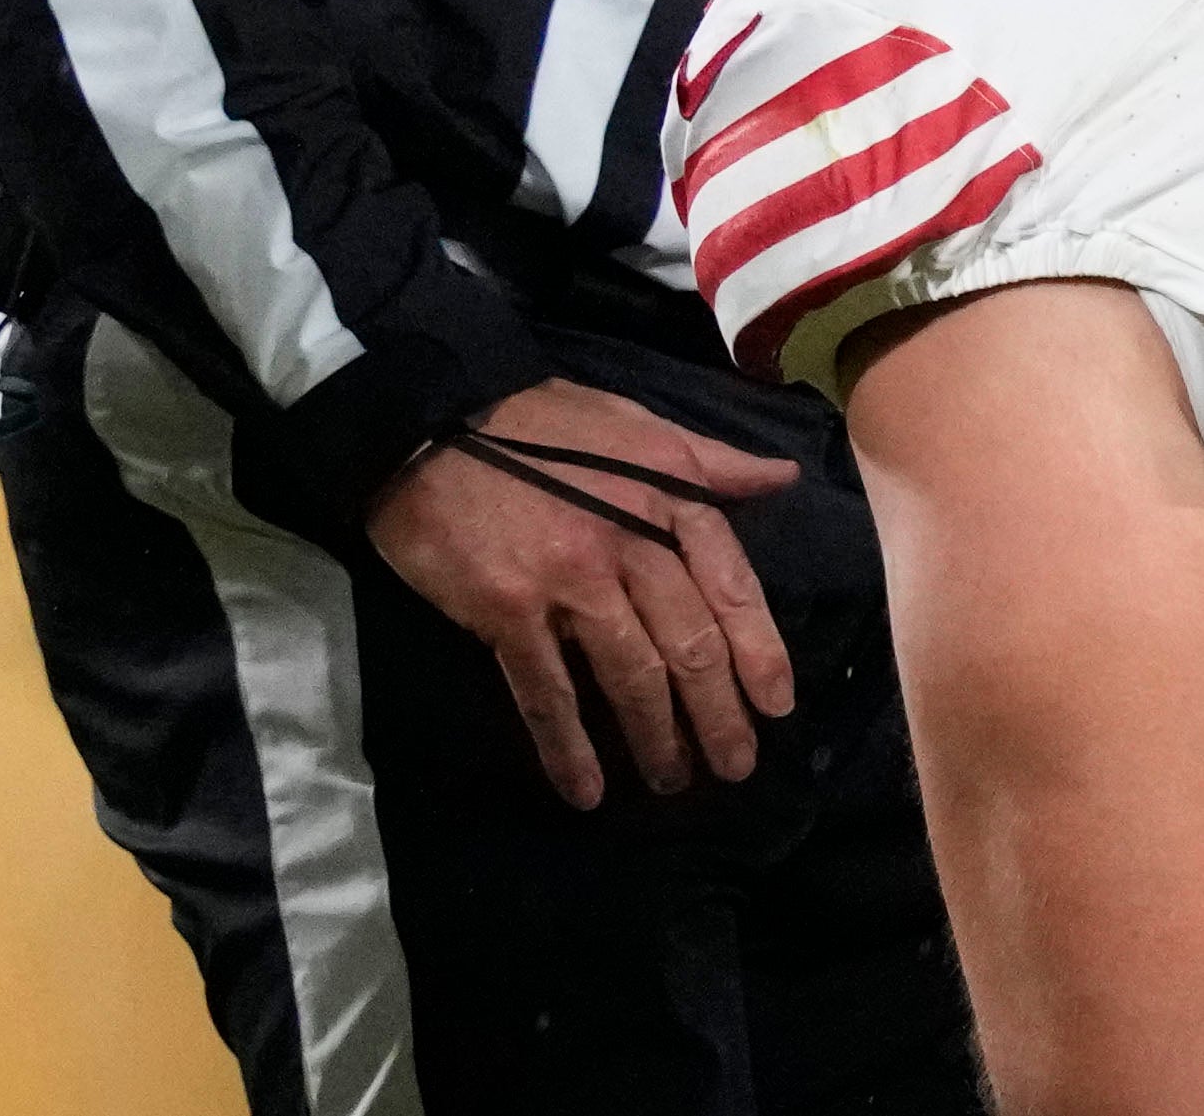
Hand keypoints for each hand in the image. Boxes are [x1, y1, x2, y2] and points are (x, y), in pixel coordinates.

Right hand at [366, 377, 802, 811]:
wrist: (420, 415)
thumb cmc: (529, 421)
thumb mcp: (629, 420)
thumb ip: (708, 459)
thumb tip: (784, 477)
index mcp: (665, 496)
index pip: (733, 587)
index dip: (760, 654)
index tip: (775, 707)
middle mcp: (628, 541)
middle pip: (690, 646)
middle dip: (718, 716)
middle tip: (733, 767)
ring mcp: (567, 578)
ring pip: (631, 676)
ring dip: (656, 739)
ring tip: (671, 780)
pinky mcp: (506, 606)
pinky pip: (547, 690)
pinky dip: (568, 746)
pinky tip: (585, 788)